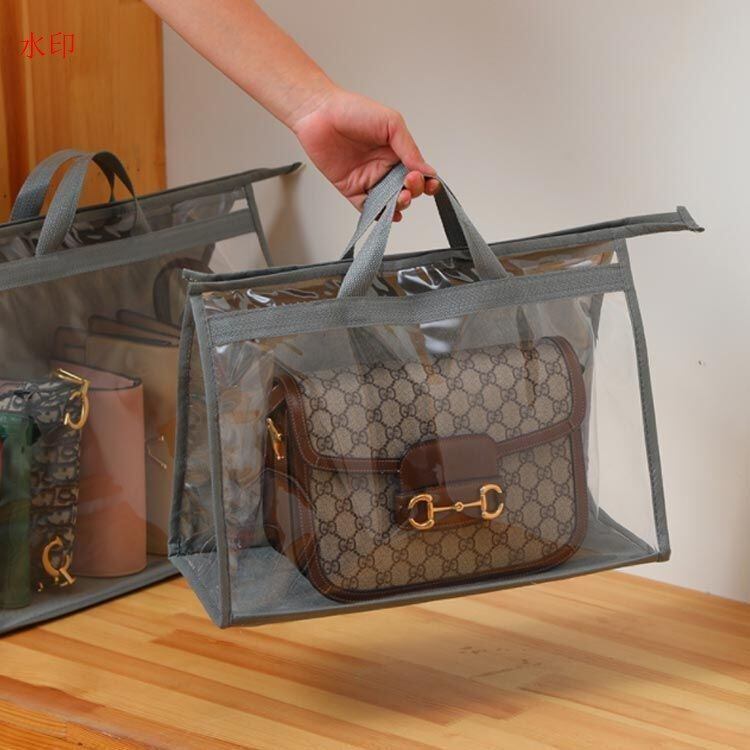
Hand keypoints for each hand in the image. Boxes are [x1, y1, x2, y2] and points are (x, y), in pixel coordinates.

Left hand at [290, 87, 439, 220]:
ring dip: (398, 205)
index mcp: (396, 152)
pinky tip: (387, 215)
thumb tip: (428, 170)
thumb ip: (409, 148)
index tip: (428, 183)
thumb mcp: (391, 123)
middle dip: (412, 191)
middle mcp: (383, 167)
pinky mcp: (351, 189)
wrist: (319, 112)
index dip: (426, 182)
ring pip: (388, 201)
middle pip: (406, 190)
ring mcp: (368, 179)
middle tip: (409, 183)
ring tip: (401, 198)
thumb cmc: (353, 110)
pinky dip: (378, 214)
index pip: (418, 173)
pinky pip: (366, 207)